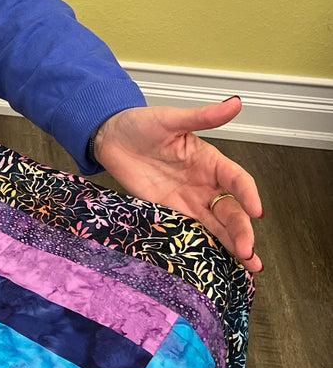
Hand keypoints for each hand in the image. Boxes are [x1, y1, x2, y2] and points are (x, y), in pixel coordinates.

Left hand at [95, 97, 262, 271]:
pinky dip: (206, 247)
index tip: (256, 211)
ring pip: (217, 225)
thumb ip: (203, 116)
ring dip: (233, 244)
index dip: (248, 195)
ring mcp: (188, 201)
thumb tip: (236, 102)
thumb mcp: (171, 119)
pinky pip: (191, 231)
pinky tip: (219, 263)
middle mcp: (204, 184)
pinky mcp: (168, 212)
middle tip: (248, 251)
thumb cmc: (140, 124)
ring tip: (250, 265)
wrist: (109, 138)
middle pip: (230, 210)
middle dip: (242, 230)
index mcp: (210, 161)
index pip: (237, 180)